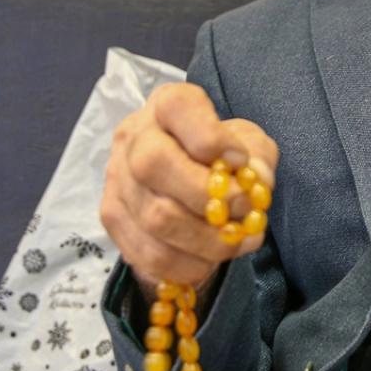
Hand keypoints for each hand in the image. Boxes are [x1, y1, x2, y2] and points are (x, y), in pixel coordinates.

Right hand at [100, 82, 278, 296]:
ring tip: (237, 241)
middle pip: (154, 164)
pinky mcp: (112, 218)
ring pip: (154, 218)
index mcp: (169, 105)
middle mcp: (134, 137)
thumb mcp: (249, 145)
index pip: (178, 108)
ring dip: (206, 240)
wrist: (187, 182)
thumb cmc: (223, 155)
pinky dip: (188, 265)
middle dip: (207, 197)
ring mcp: (116, 179)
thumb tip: (256, 181)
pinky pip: (148, 254)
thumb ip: (258, 157)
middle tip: (243, 210)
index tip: (240, 162)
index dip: (210, 138)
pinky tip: (210, 259)